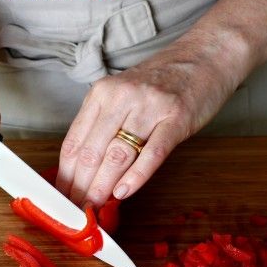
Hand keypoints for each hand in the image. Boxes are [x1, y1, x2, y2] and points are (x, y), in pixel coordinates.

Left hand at [56, 35, 239, 206]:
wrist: (204, 56)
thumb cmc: (162, 80)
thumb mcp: (122, 94)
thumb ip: (104, 124)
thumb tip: (86, 169)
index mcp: (102, 92)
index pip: (74, 142)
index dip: (65, 175)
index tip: (62, 196)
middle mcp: (121, 97)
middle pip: (92, 152)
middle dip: (80, 187)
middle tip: (76, 210)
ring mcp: (149, 107)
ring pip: (117, 155)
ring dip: (102, 187)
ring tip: (95, 207)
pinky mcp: (176, 117)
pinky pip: (152, 153)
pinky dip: (136, 176)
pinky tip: (123, 193)